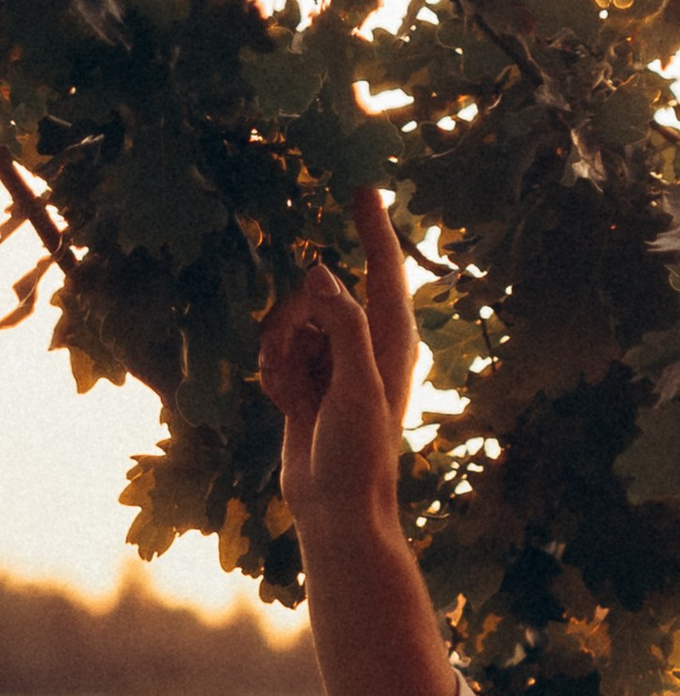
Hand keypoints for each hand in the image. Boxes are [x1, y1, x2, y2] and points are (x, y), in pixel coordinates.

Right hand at [257, 190, 415, 527]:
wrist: (336, 510)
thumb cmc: (359, 454)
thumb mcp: (354, 386)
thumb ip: (341, 325)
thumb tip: (319, 270)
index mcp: (391, 341)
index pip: (383, 269)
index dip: (373, 227)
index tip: (363, 185)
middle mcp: (364, 344)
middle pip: (315, 294)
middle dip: (292, 322)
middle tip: (297, 367)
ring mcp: (333, 361)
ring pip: (286, 321)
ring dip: (279, 355)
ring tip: (295, 399)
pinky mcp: (306, 380)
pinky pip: (274, 352)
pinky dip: (272, 375)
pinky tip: (286, 408)